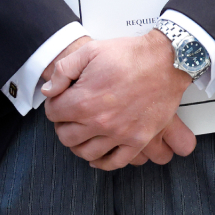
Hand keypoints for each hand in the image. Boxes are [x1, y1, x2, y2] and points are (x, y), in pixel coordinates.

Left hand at [40, 31, 195, 169]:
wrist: (165, 61)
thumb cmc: (129, 54)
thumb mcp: (89, 51)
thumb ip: (63, 70)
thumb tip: (49, 90)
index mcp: (84, 101)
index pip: (53, 113)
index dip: (53, 105)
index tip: (60, 100)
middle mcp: (100, 122)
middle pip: (66, 137)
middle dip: (63, 126)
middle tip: (68, 117)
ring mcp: (120, 134)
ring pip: (86, 153)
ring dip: (78, 145)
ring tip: (81, 134)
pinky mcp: (138, 140)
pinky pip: (115, 162)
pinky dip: (102, 162)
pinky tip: (97, 156)